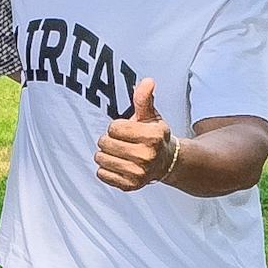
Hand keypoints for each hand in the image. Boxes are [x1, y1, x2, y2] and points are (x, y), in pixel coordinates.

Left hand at [95, 75, 175, 192]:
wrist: (166, 162)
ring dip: (105, 154)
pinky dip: (106, 169)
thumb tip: (147, 81)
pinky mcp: (130, 186)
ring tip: (119, 153)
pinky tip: (118, 165)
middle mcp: (147, 157)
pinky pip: (102, 174)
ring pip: (101, 159)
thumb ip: (144, 98)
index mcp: (153, 137)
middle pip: (105, 143)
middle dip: (109, 140)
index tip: (127, 130)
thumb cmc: (154, 136)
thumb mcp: (151, 116)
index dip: (117, 127)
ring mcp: (138, 174)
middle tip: (122, 142)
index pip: (113, 128)